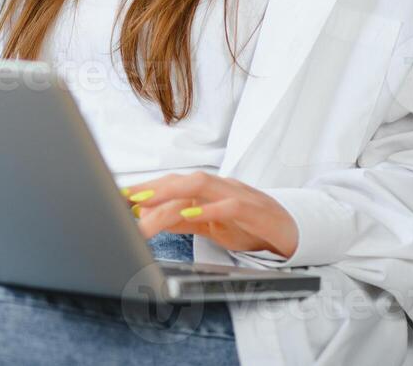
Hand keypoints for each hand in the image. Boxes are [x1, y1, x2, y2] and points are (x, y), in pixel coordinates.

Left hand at [123, 172, 297, 259]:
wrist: (292, 232)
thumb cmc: (248, 226)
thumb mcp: (208, 225)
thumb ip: (180, 220)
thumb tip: (147, 217)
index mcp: (207, 190)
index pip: (172, 184)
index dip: (146, 188)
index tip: (120, 196)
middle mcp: (219, 186)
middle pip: (181, 180)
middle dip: (152, 189)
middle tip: (126, 200)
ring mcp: (237, 194)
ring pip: (200, 186)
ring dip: (171, 195)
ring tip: (148, 204)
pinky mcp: (254, 209)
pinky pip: (229, 205)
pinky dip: (209, 209)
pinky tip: (190, 214)